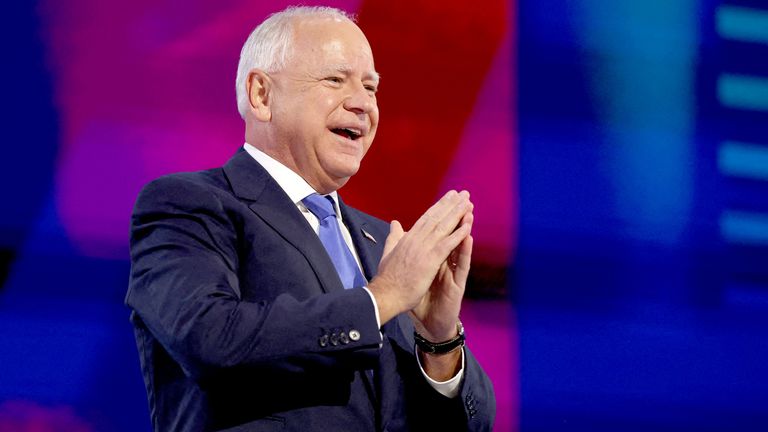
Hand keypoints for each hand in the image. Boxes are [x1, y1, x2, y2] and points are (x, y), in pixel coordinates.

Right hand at [367, 190, 472, 324]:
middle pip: (436, 218)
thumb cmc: (387, 278)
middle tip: (464, 193)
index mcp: (407, 238)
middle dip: (451, 205)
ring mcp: (423, 249)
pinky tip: (468, 225)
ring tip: (468, 203)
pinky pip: (447, 244)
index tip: (450, 197)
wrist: (385, 295)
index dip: (439, 206)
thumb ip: (394, 237)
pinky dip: (457, 234)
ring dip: (457, 214)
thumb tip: (395, 223)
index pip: (426, 218)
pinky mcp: (429, 261)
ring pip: (443, 227)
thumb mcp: (388, 252)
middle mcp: (415, 239)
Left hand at [410, 210, 472, 341]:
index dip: (442, 216)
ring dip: (464, 228)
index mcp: (434, 258)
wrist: (429, 324)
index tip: (446, 197)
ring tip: (468, 210)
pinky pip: (461, 266)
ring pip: (460, 247)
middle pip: (452, 235)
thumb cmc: (421, 299)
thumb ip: (406, 253)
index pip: (438, 233)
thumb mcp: (411, 274)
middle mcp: (446, 262)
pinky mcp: (457, 285)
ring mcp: (453, 273)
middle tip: (464, 197)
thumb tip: (399, 236)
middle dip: (457, 216)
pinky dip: (464, 251)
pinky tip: (467, 236)